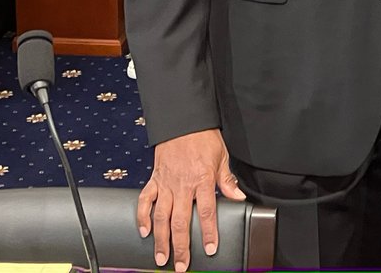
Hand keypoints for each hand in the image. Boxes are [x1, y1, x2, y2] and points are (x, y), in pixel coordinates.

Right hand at [136, 129, 245, 271]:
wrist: (183, 121)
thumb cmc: (204, 138)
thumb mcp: (222, 157)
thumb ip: (227, 181)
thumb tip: (238, 198)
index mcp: (202, 179)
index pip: (207, 212)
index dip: (209, 232)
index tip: (211, 249)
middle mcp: (183, 185)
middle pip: (181, 222)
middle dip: (181, 247)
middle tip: (181, 265)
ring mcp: (166, 183)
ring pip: (161, 217)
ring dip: (161, 240)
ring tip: (161, 257)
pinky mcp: (154, 179)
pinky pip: (146, 201)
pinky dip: (142, 217)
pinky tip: (144, 232)